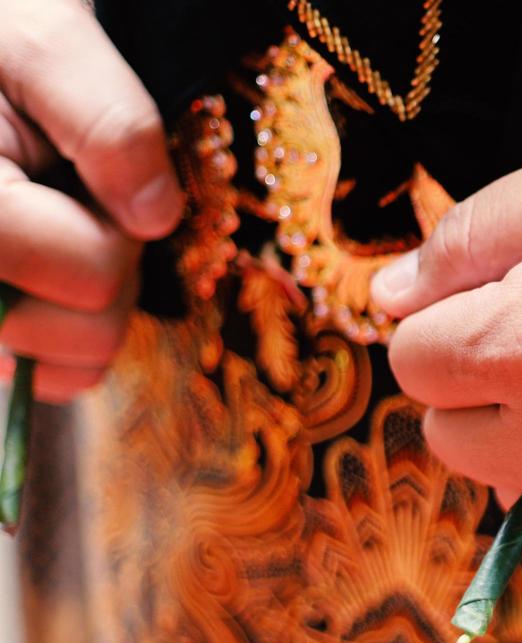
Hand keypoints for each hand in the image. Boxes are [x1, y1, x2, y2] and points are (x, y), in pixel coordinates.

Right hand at [0, 0, 182, 400]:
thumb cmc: (1, 33)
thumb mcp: (48, 37)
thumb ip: (107, 120)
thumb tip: (152, 217)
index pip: (86, 272)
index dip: (112, 230)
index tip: (82, 171)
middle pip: (82, 330)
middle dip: (106, 264)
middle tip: (74, 194)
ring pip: (72, 361)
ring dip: (91, 293)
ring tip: (57, 217)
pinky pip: (57, 376)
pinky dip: (75, 328)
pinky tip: (52, 263)